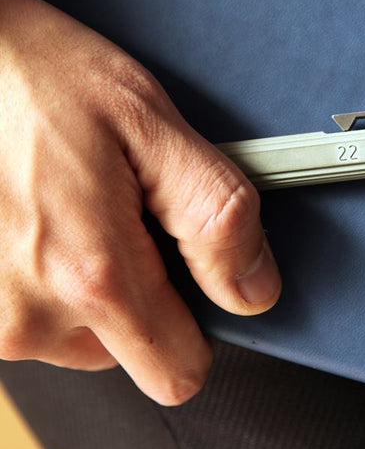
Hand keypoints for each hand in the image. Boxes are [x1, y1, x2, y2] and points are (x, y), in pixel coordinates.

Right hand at [0, 0, 280, 404]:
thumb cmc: (37, 77)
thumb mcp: (151, 124)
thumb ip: (216, 214)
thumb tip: (254, 289)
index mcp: (90, 274)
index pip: (178, 372)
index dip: (199, 326)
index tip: (193, 276)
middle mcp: (26, 315)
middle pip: (128, 352)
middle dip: (141, 294)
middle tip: (124, 214)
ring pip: (76, 332)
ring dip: (87, 280)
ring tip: (73, 205)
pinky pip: (32, 312)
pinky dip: (45, 274)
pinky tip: (39, 216)